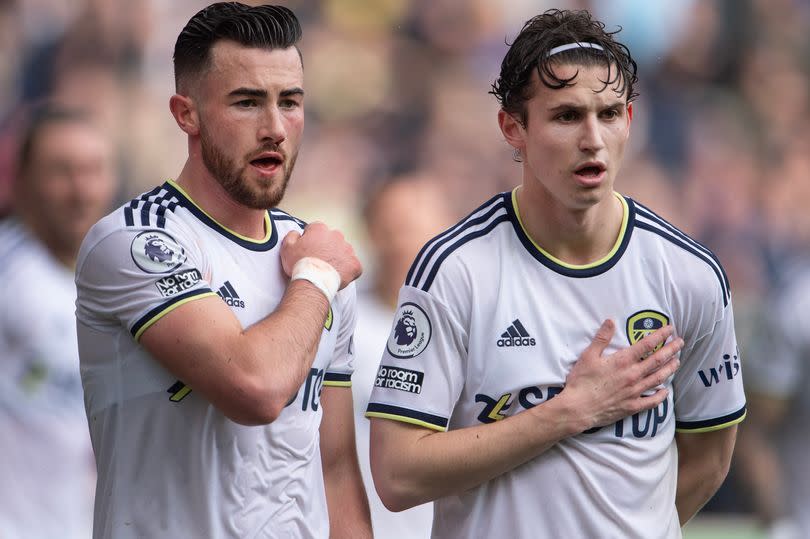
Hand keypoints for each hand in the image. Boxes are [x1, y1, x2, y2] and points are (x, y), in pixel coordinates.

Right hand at [281, 222, 361, 288]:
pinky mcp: (355, 264)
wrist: (313, 281)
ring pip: (344, 252)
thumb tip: (297, 233)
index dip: (311, 241)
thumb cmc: (299, 265)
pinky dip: (348, 270)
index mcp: (320, 229)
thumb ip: (292, 235)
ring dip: (338, 258)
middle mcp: (336, 235)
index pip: (316, 230)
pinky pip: (353, 266)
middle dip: (327, 248)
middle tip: (319, 261)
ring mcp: (348, 249)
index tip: (308, 251)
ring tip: (328, 270)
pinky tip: (339, 276)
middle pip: (332, 240)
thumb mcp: (287, 247)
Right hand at [561, 319, 682, 430]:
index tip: (670, 329)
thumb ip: (601, 338)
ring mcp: (634, 392)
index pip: (646, 345)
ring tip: (677, 362)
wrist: (578, 408)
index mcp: (622, 361)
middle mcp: (633, 375)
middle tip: (680, 343)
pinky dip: (661, 396)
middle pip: (657, 360)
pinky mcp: (632, 406)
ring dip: (670, 369)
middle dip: (671, 350)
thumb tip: (610, 321)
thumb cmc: (581, 381)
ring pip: (658, 378)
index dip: (660, 335)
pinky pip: (652, 401)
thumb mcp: (588, 355)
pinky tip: (665, 391)